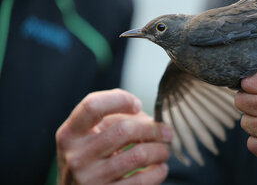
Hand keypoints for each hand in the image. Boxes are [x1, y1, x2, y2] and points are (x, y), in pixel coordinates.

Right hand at [56, 89, 171, 184]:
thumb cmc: (89, 159)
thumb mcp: (88, 136)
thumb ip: (112, 118)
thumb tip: (150, 118)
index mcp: (69, 134)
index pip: (93, 105)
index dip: (120, 100)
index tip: (137, 105)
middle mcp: (76, 156)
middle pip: (124, 129)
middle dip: (152, 128)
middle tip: (166, 132)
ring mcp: (90, 179)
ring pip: (138, 155)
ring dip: (159, 150)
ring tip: (163, 150)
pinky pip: (142, 180)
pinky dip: (158, 171)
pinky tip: (159, 168)